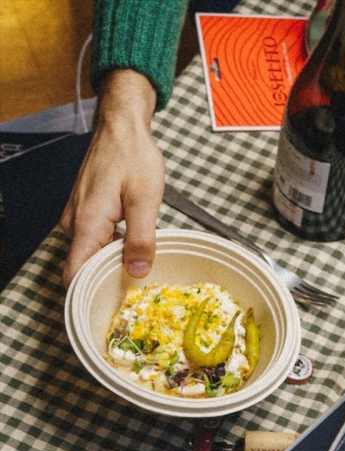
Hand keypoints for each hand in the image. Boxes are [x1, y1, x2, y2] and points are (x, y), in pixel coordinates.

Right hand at [60, 69, 162, 285]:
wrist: (122, 128)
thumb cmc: (133, 157)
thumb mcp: (146, 200)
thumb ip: (142, 239)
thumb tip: (136, 271)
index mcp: (87, 223)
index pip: (74, 273)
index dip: (88, 293)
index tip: (108, 305)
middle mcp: (75, 222)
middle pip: (83, 266)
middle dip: (106, 279)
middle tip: (136, 290)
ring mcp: (78, 216)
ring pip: (90, 253)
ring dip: (111, 262)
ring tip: (139, 267)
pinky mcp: (86, 211)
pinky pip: (94, 239)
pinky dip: (111, 247)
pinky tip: (132, 246)